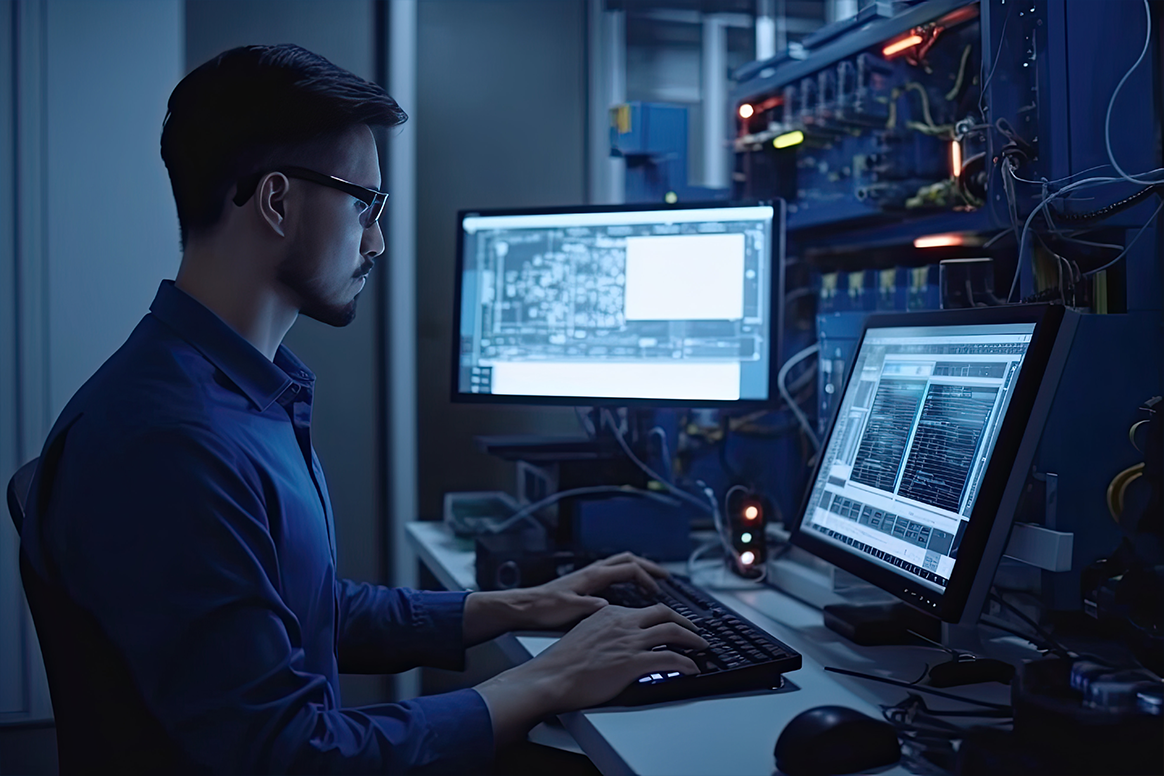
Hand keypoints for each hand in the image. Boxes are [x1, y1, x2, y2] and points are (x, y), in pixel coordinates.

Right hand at [475, 603, 706, 744]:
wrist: (552, 677)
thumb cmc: (562, 663)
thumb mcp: (584, 634)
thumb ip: (604, 632)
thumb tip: (614, 641)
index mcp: (610, 613)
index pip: (644, 609)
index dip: (662, 616)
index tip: (669, 622)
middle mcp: (623, 622)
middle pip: (664, 613)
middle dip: (684, 621)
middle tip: (694, 631)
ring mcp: (630, 641)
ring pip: (673, 632)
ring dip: (692, 639)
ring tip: (701, 647)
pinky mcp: (635, 662)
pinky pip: (671, 659)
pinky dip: (687, 662)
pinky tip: (692, 668)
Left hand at [519, 551, 670, 629]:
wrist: (524, 607)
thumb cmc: (544, 608)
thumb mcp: (568, 609)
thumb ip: (589, 606)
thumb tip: (608, 607)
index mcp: (592, 575)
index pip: (628, 569)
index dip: (646, 578)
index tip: (657, 592)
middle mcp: (592, 571)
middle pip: (628, 560)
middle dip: (648, 566)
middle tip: (665, 576)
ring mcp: (588, 575)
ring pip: (620, 563)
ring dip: (639, 569)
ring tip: (652, 580)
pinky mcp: (584, 582)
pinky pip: (613, 572)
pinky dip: (627, 575)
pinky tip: (629, 588)